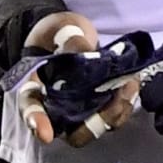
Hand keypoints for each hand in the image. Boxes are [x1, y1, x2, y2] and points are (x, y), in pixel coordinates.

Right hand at [22, 27, 152, 144]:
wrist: (72, 34)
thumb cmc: (57, 32)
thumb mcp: (61, 28)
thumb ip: (70, 41)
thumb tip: (87, 54)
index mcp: (36, 87)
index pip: (31, 108)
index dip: (37, 121)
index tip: (45, 135)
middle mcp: (55, 108)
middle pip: (71, 132)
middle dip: (94, 123)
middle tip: (114, 98)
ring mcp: (77, 112)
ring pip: (95, 128)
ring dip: (115, 112)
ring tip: (129, 83)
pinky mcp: (97, 108)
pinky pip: (112, 118)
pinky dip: (124, 105)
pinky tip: (131, 84)